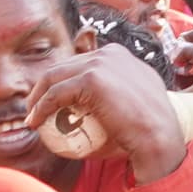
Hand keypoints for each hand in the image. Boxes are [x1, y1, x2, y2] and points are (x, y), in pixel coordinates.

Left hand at [26, 44, 191, 183]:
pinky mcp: (91, 78)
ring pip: (55, 76)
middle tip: (36, 109)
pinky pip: (56, 93)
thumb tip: (95, 112)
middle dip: (45, 86)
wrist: (160, 138)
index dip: (62, 81)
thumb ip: (116, 98)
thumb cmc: (147, 132)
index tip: (54, 102)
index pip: (81, 64)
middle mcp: (110, 53)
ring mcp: (100, 63)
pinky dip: (41, 107)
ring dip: (38, 97)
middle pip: (65, 66)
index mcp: (119, 55)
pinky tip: (35, 121)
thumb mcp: (134, 105)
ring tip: (33, 116)